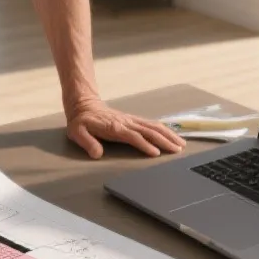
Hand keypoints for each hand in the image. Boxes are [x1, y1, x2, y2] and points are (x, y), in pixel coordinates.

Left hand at [65, 100, 185, 160]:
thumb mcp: (77, 132)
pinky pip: (151, 123)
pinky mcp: (133, 119)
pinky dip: (164, 129)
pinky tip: (171, 135)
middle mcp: (126, 122)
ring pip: (154, 126)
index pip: (133, 136)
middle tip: (177, 150)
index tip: (156, 153)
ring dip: (168, 134)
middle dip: (165, 140)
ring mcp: (131, 120)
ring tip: (181, 144)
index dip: (145, 144)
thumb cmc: (81, 121)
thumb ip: (87, 143)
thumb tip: (97, 154)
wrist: (84, 105)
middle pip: (149, 130)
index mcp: (115, 127)